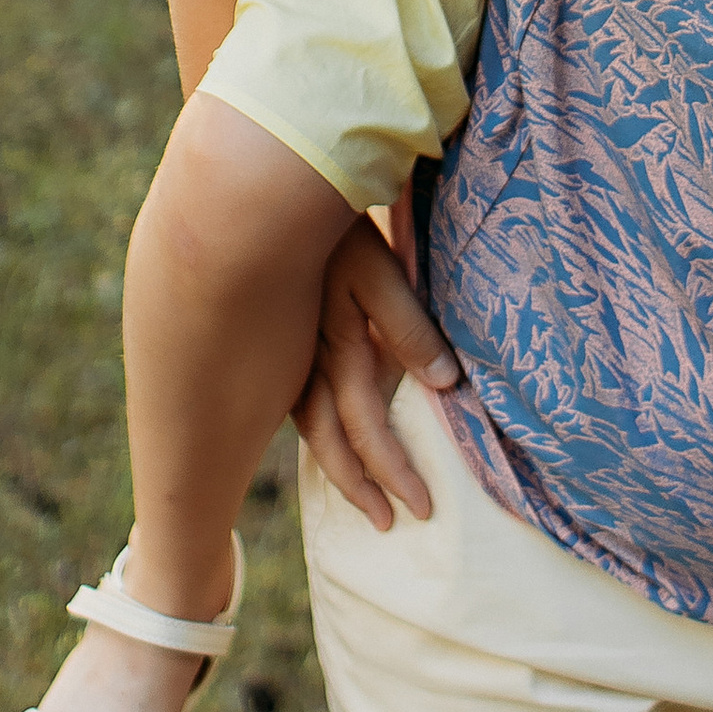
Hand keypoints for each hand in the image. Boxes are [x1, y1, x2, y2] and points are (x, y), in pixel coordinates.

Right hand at [292, 216, 460, 529]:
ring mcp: (288, 348)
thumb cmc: (335, 225)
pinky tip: (324, 431)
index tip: (419, 509)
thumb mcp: (380, 269)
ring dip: (336, 463)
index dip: (393, 472)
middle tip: (389, 524)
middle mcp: (307, 360)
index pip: (368, 430)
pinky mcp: (282, 331)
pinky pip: (296, 396)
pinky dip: (315, 427)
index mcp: (338, 349)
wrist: (267, 187)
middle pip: (334, 440)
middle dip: (362, 485)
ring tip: (358, 494)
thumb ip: (409, 326)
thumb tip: (445, 385)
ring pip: (309, 424)